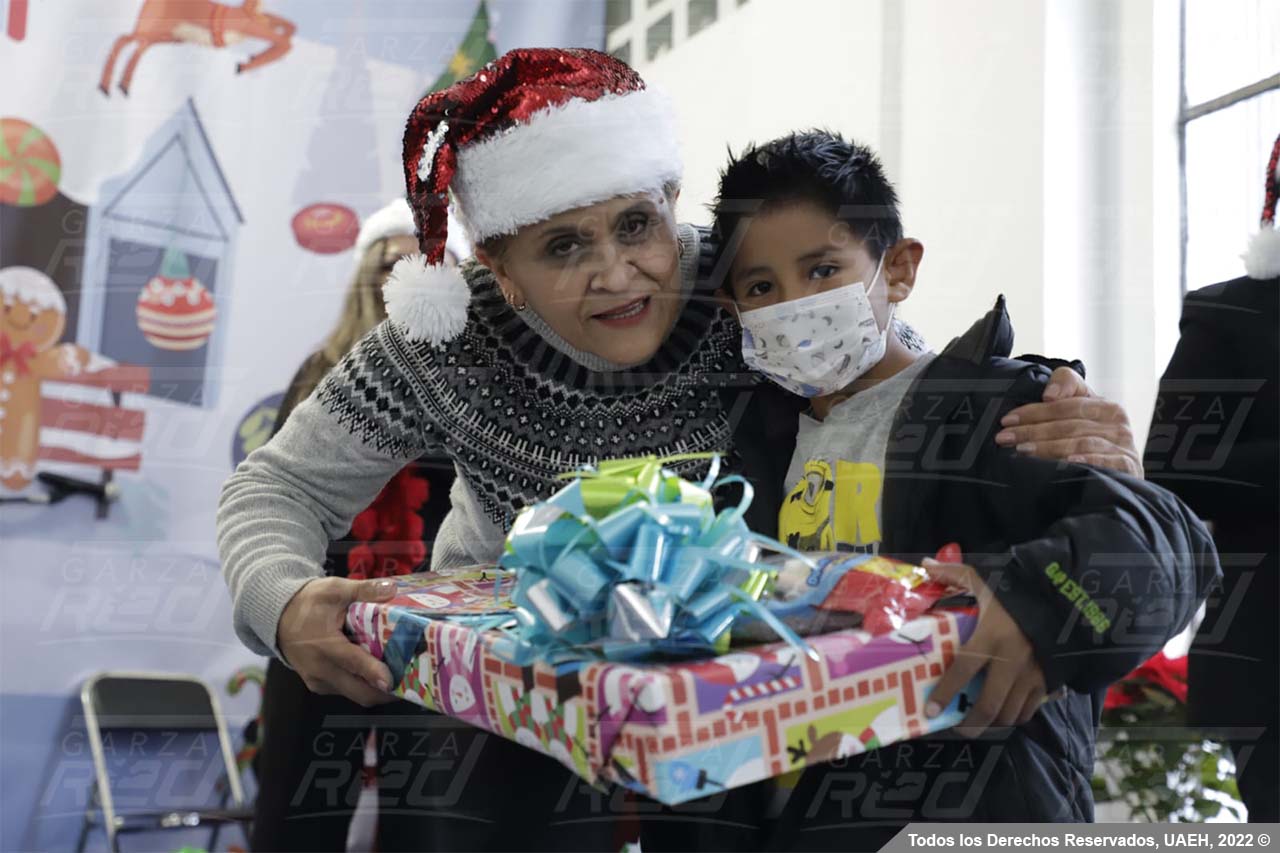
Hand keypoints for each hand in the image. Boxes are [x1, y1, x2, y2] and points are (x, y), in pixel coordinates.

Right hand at [277, 576, 397, 706]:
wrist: (278, 616)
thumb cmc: (307, 602)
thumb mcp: (335, 589)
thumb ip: (364, 589)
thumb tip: (392, 588)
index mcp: (324, 645)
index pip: (353, 663)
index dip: (374, 673)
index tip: (392, 680)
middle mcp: (320, 669)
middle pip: (358, 692)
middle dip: (385, 691)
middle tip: (411, 682)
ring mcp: (318, 680)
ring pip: (354, 694)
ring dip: (376, 689)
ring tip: (401, 676)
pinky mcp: (318, 684)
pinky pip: (345, 690)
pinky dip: (362, 685)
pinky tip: (378, 672)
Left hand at [921, 558, 1046, 736]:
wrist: (1069, 596)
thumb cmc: (1020, 590)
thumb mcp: (987, 578)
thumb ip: (955, 574)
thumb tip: (925, 566)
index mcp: (991, 635)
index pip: (962, 670)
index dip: (945, 692)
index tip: (930, 709)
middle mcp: (1012, 660)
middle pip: (989, 704)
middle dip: (971, 722)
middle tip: (957, 727)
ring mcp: (1033, 673)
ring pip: (1010, 712)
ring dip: (993, 722)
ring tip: (978, 722)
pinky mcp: (1049, 679)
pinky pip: (1030, 708)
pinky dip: (1016, 716)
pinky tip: (1004, 712)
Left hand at [995, 366, 1141, 475]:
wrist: (1120, 470)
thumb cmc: (1093, 437)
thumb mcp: (1080, 409)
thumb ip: (1066, 386)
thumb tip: (1049, 395)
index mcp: (1106, 406)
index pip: (1066, 405)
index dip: (1035, 411)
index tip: (1007, 420)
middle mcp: (1117, 424)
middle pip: (1069, 425)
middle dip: (1033, 431)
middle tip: (1005, 437)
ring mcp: (1124, 446)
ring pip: (1080, 442)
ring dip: (1049, 447)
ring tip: (1023, 450)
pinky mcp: (1127, 466)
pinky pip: (1105, 461)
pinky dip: (1087, 460)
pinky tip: (1068, 461)